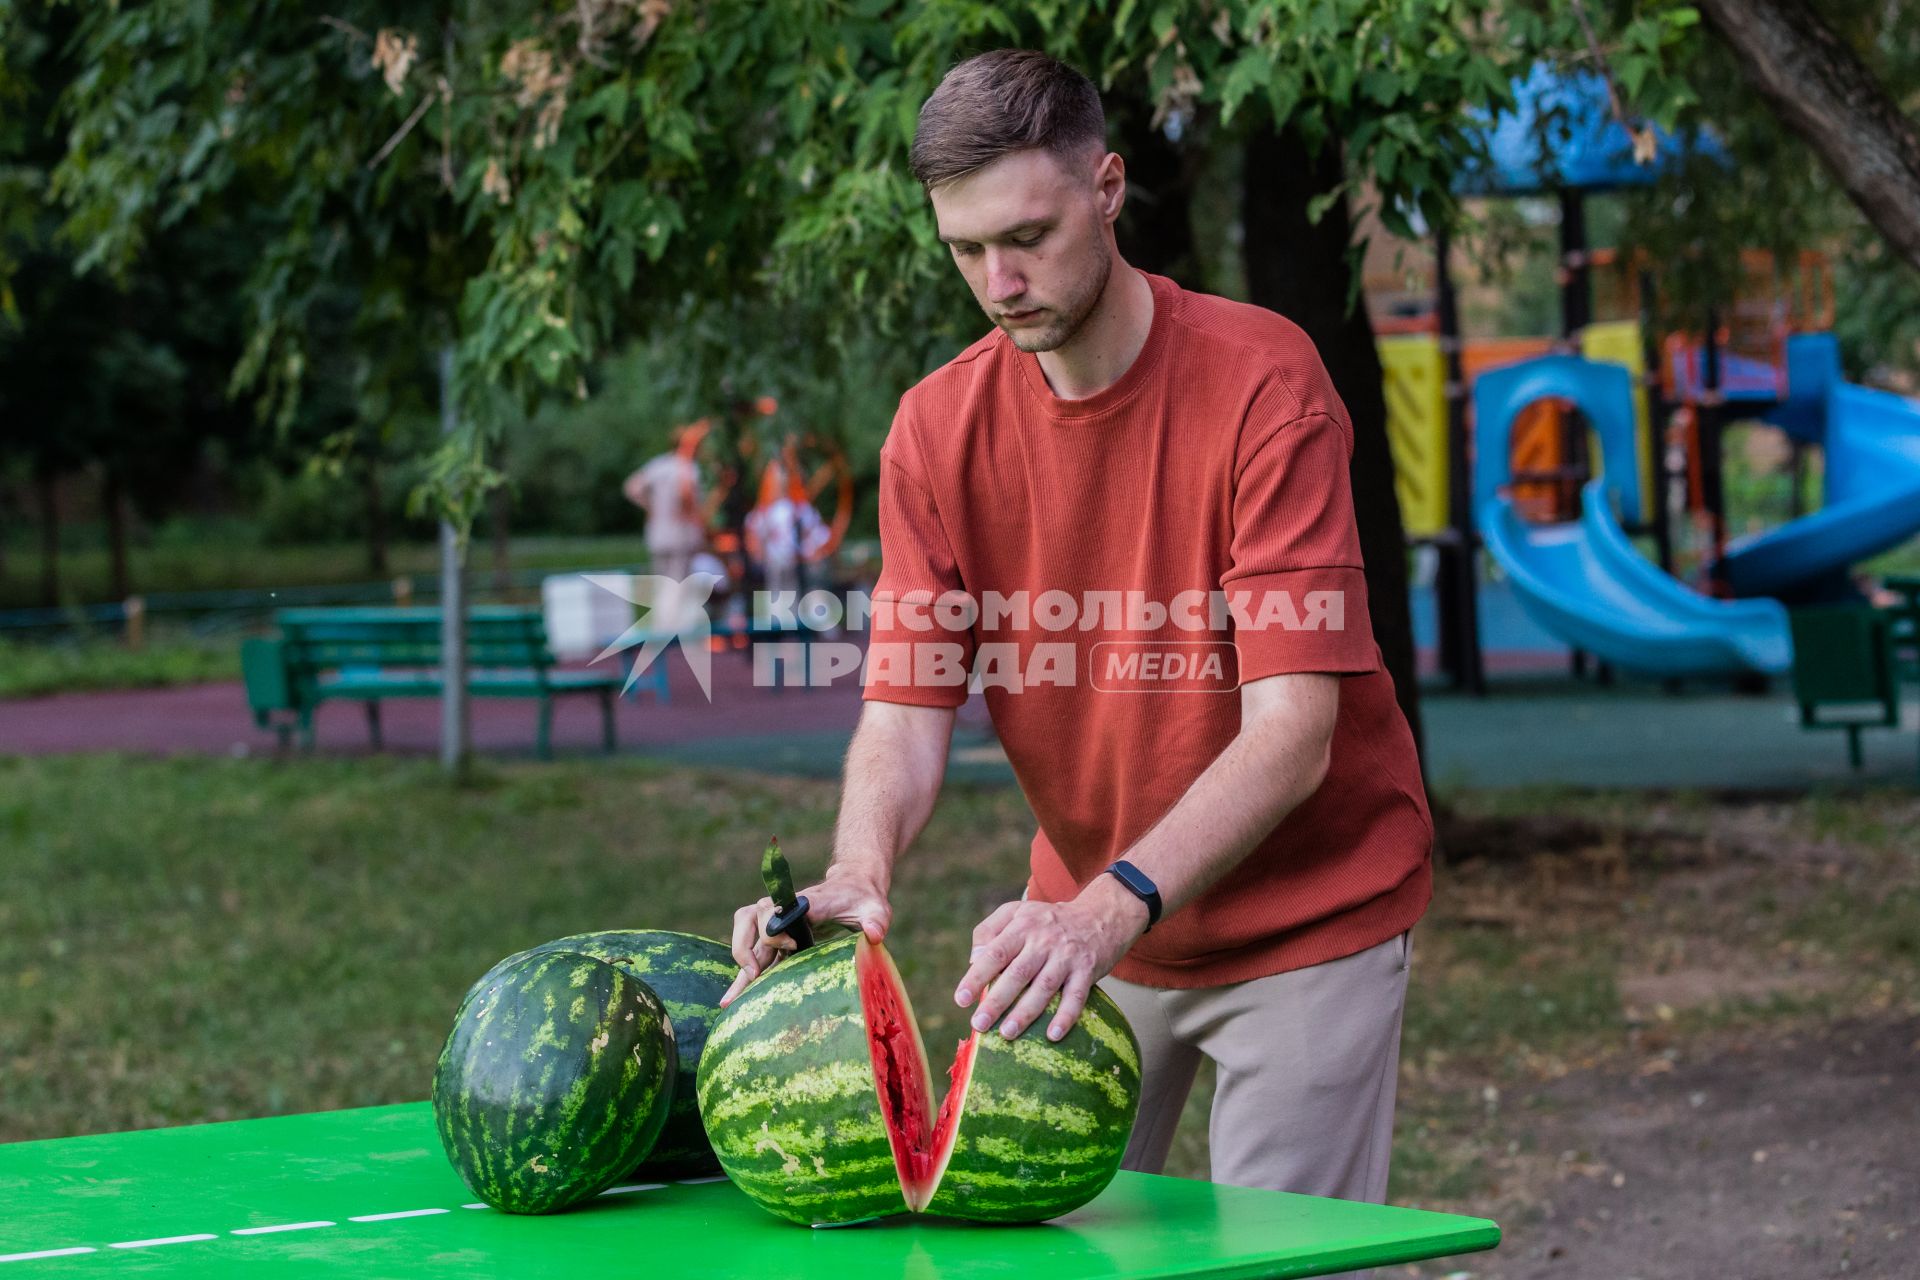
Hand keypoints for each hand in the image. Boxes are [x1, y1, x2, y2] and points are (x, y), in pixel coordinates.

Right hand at [720, 866, 889, 1005]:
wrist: (854, 888)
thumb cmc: (864, 899)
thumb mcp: (876, 908)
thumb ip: (876, 920)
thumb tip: (874, 935)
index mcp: (803, 903)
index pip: (775, 912)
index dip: (775, 931)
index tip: (793, 946)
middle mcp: (784, 911)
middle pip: (749, 921)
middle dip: (744, 949)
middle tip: (753, 976)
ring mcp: (780, 925)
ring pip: (746, 937)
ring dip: (739, 963)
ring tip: (732, 999)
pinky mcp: (781, 939)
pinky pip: (756, 953)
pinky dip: (746, 974)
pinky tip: (738, 999)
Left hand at [953, 877, 1148, 1041]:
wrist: (1100, 915)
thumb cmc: (1048, 920)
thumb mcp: (1018, 913)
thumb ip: (989, 930)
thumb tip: (973, 960)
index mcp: (1022, 926)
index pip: (995, 952)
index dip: (977, 977)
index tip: (961, 1000)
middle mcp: (1044, 940)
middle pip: (1017, 973)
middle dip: (996, 1001)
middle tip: (978, 1025)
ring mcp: (1067, 955)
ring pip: (1044, 987)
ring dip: (1025, 1012)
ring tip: (1007, 1033)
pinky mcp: (1088, 970)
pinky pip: (1076, 996)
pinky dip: (1065, 1016)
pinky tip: (1052, 1035)